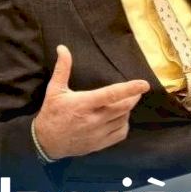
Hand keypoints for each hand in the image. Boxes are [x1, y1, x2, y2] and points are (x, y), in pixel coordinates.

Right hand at [33, 45, 149, 159]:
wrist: (46, 142)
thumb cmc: (52, 113)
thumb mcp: (54, 89)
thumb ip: (62, 68)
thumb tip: (63, 48)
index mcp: (83, 104)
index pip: (111, 95)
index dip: (130, 89)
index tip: (144, 84)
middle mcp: (93, 119)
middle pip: (123, 107)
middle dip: (133, 97)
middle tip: (136, 91)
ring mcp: (98, 133)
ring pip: (123, 119)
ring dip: (127, 110)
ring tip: (124, 103)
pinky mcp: (100, 144)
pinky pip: (121, 133)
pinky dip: (124, 124)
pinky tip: (119, 118)